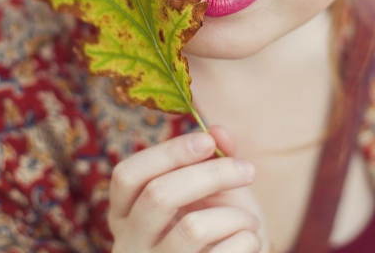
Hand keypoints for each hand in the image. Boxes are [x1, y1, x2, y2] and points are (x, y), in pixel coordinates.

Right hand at [108, 125, 270, 252]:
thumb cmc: (216, 229)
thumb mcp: (212, 191)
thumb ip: (213, 158)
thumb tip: (220, 133)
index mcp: (125, 213)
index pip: (128, 175)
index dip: (168, 152)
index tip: (207, 140)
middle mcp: (129, 244)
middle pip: (159, 195)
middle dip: (212, 175)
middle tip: (248, 170)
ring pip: (194, 228)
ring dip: (236, 216)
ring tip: (249, 221)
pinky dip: (247, 239)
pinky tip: (248, 243)